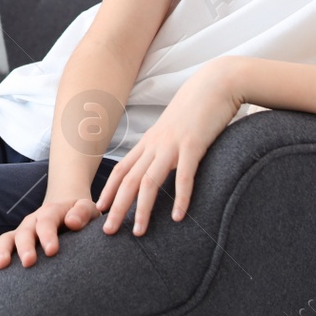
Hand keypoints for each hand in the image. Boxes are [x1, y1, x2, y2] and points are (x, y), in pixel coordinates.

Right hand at [0, 197, 101, 268]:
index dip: (48, 235)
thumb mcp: (87, 209)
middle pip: (25, 231)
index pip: (47, 221)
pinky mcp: (16, 240)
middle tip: (28, 263)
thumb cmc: (80, 214)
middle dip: (25, 247)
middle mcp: (33, 220)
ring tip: (1, 265)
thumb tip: (72, 222)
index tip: (51, 251)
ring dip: (3, 250)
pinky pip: (0, 243)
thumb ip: (82, 213)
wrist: (65, 208)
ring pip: (8, 237)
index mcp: (52, 212)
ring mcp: (23, 230)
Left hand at [96, 57, 243, 234]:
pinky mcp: (194, 145)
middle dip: (116, 207)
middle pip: (129, 180)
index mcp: (150, 142)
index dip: (109, 190)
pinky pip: (185, 175)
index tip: (99, 210)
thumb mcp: (174, 129)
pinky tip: (179, 217)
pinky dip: (180, 197)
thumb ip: (165, 147)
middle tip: (107, 231)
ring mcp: (173, 144)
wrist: (216, 83)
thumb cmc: (197, 109)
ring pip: (150, 181)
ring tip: (138, 232)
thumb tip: (161, 164)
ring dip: (143, 209)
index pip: (122, 169)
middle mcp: (156, 145)